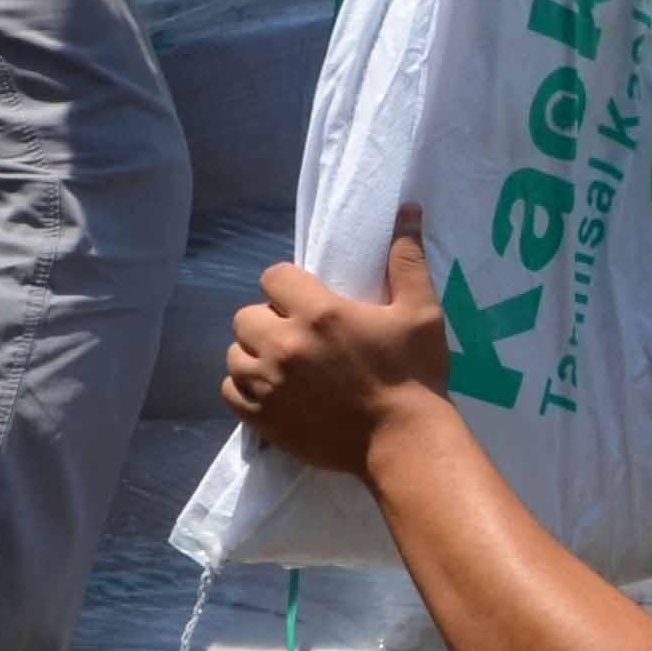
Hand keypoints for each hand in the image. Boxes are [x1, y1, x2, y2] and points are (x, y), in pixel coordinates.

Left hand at [225, 204, 458, 477]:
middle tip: (298, 335)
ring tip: (284, 365)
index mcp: (319, 313)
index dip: (288, 285)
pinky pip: (231, 391)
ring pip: (234, 354)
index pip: (273, 277)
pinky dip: (247, 388)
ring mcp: (267, 385)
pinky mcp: (261, 418)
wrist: (405, 442)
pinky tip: (274, 391)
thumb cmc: (415, 373)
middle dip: (268, 319)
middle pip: (246, 316)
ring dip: (255, 354)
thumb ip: (406, 259)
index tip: (309, 300)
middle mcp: (283, 345)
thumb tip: (407, 209)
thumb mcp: (420, 312)